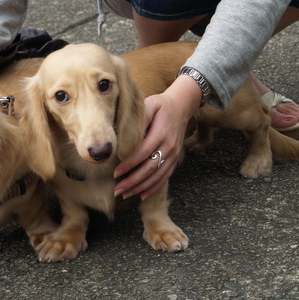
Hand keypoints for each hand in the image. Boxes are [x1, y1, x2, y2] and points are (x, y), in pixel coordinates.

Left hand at [114, 75, 202, 198]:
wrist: (183, 106)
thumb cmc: (162, 105)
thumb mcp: (150, 104)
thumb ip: (140, 117)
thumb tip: (126, 131)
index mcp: (161, 133)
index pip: (143, 152)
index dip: (129, 164)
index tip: (116, 172)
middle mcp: (169, 147)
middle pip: (149, 168)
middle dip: (132, 181)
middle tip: (117, 190)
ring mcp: (173, 154)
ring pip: (157, 176)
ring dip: (140, 187)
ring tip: (125, 194)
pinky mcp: (175, 159)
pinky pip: (165, 176)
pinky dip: (153, 187)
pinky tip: (141, 195)